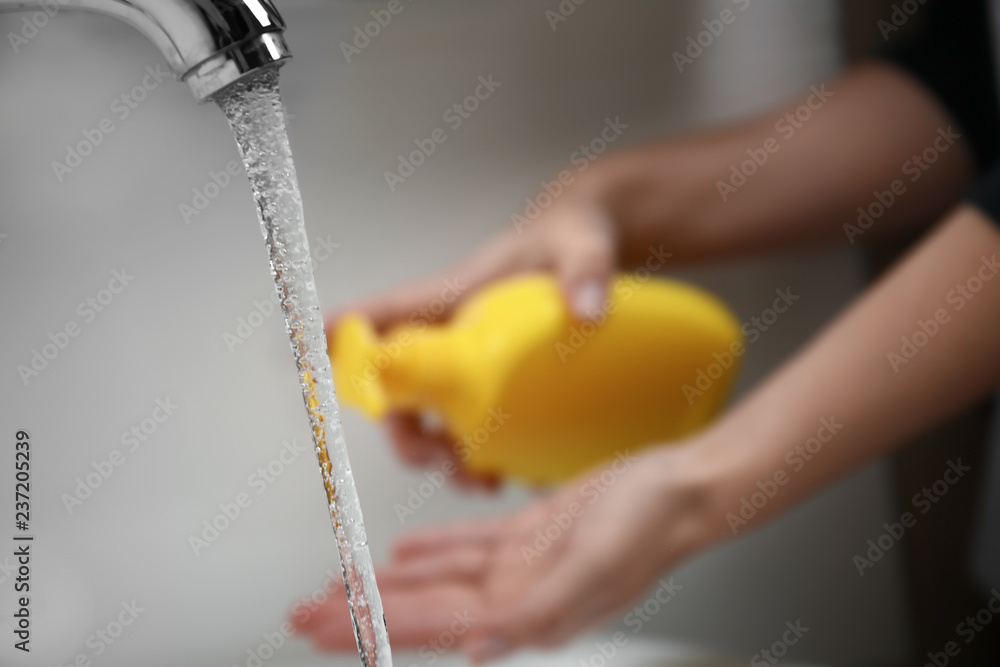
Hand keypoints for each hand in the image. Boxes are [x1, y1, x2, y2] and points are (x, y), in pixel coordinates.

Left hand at [291, 444, 724, 661]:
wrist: (682, 487)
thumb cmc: (651, 525)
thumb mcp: (596, 564)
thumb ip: (538, 610)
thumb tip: (481, 649)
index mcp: (529, 614)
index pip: (432, 628)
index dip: (372, 629)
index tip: (323, 628)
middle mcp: (517, 598)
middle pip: (420, 610)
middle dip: (360, 615)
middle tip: (304, 616)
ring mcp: (521, 569)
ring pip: (434, 582)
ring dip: (383, 587)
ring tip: (338, 592)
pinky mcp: (529, 538)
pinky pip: (464, 549)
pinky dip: (428, 555)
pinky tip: (400, 559)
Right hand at [327, 192, 618, 486]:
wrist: (584, 246)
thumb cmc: (567, 236)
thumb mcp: (581, 244)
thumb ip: (586, 269)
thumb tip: (586, 310)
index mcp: (451, 295)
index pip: (381, 315)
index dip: (338, 341)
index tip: (303, 360)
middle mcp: (446, 331)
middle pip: (395, 386)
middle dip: (405, 432)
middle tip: (440, 458)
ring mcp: (464, 357)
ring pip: (425, 414)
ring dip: (440, 454)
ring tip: (481, 480)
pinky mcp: (491, 378)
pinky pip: (464, 422)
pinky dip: (476, 455)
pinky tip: (513, 472)